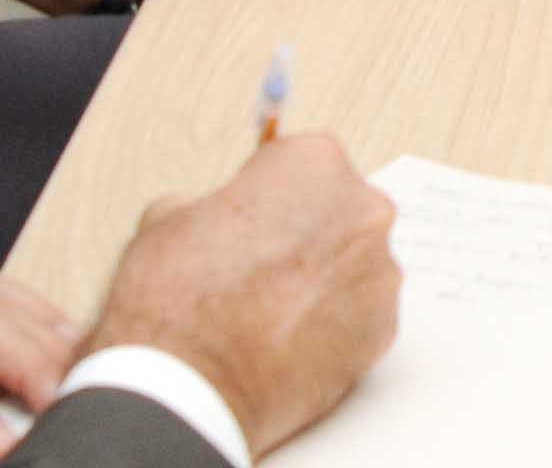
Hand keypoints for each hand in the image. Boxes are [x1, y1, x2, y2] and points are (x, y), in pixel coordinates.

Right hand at [80, 134, 402, 458]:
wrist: (186, 390)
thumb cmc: (177, 306)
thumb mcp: (167, 219)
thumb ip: (210, 202)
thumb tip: (212, 213)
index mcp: (314, 165)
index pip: (302, 161)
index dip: (270, 190)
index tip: (255, 211)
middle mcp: (362, 210)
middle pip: (338, 209)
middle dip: (305, 232)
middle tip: (260, 266)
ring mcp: (380, 272)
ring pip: (354, 264)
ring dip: (322, 279)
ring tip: (270, 311)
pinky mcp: (384, 330)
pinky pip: (361, 315)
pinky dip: (333, 324)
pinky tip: (289, 340)